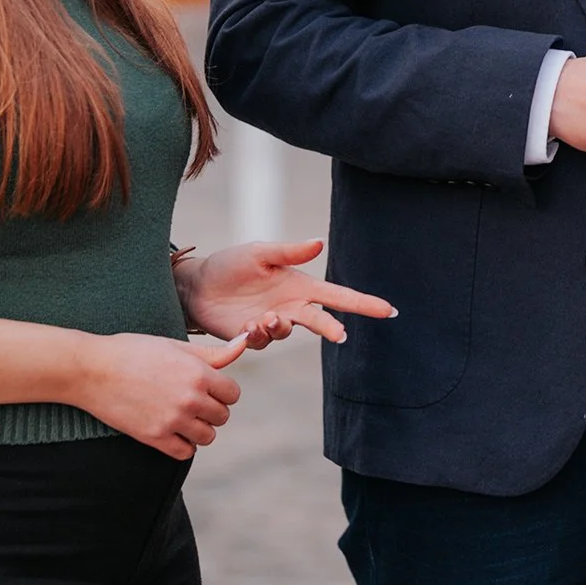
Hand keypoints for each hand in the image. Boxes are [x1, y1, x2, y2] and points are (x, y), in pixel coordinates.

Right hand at [78, 332, 248, 460]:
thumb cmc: (133, 351)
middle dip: (210, 409)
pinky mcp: (155, 437)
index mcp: (198, 373)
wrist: (92, 369)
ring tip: (181, 416)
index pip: (233, 394)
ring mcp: (173, 420)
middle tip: (190, 400)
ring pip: (207, 436)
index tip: (206, 387)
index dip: (221, 390)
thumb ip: (212, 353)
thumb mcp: (174, 345)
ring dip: (199, 428)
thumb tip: (245, 344)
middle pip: (222, 416)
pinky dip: (182, 444)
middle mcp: (190, 398)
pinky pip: (185, 452)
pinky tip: (171, 430)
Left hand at [173, 238, 394, 346]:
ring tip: (264, 318)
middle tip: (340, 335)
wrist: (197, 285)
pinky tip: (247, 325)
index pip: (337, 295)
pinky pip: (264, 342)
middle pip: (320, 320)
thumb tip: (319, 242)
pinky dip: (258, 334)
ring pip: (289, 333)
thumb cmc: (230, 265)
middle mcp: (291, 306)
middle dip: (331, 327)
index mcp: (298, 285)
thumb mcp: (259, 253)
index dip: (363, 303)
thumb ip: (288, 252)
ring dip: (280, 327)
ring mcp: (273, 324)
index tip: (388, 310)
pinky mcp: (253, 337)